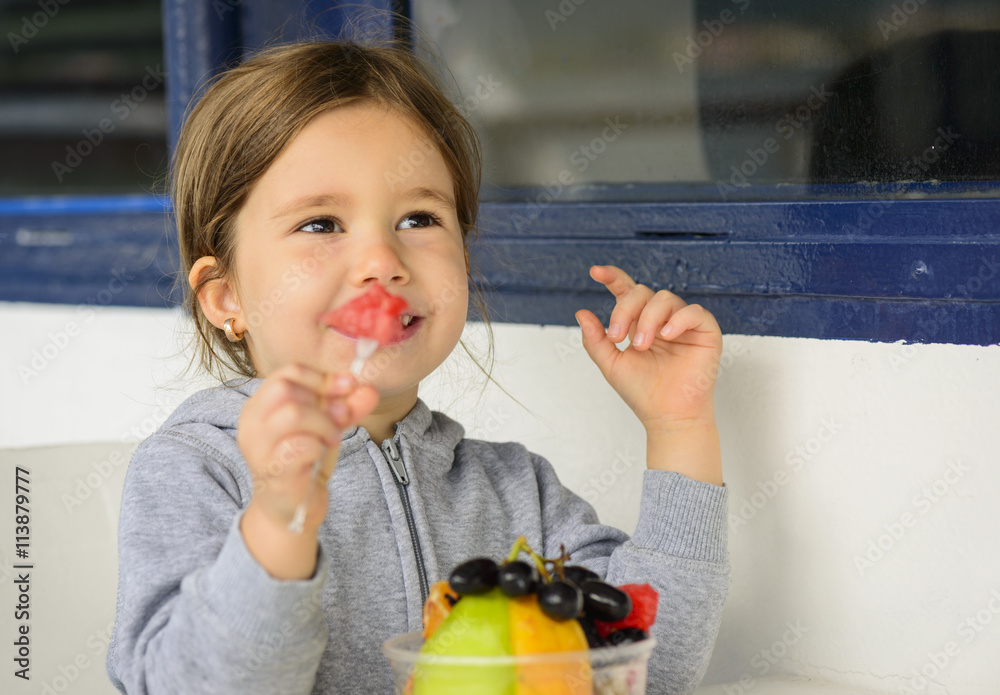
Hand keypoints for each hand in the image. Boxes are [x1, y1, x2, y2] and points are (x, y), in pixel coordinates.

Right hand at [237, 363, 378, 533]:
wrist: (293, 509)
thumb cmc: (304, 463)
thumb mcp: (326, 427)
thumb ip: (345, 407)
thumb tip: (368, 390)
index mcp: (260, 406)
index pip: (287, 374)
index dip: (321, 377)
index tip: (347, 387)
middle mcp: (252, 423)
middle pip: (285, 388)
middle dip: (322, 399)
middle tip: (341, 416)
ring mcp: (258, 448)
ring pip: (292, 413)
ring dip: (323, 422)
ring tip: (332, 437)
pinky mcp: (273, 471)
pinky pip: (300, 445)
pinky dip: (319, 445)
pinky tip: (320, 453)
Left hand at [576, 265, 722, 432]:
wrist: (668, 416)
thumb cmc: (642, 393)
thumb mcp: (611, 364)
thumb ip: (595, 339)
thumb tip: (581, 313)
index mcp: (639, 323)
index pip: (627, 292)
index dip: (613, 277)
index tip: (595, 272)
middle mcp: (662, 319)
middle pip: (642, 292)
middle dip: (625, 309)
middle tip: (617, 337)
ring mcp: (684, 324)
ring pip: (665, 299)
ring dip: (648, 319)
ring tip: (641, 345)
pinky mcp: (706, 332)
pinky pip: (694, 312)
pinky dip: (677, 320)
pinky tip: (665, 336)